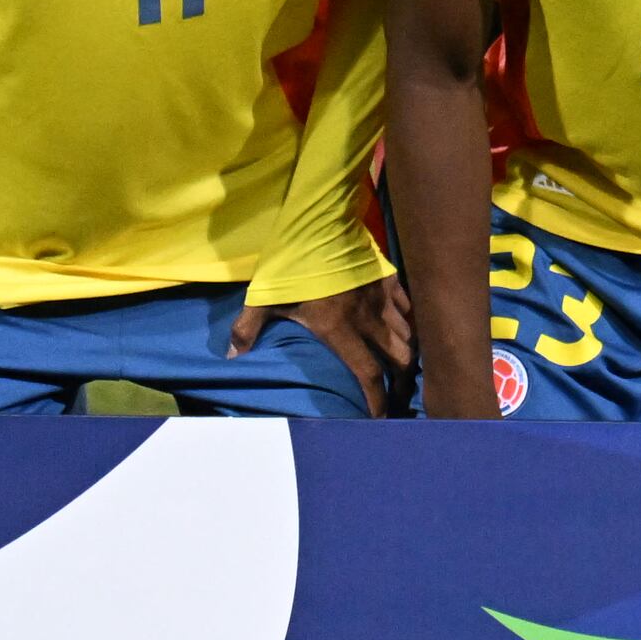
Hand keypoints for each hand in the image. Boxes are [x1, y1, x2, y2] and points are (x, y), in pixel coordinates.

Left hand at [239, 279, 406, 414]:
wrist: (320, 222)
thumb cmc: (292, 263)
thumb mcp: (264, 297)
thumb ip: (248, 328)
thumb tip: (232, 356)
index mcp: (339, 329)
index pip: (367, 373)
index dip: (376, 399)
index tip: (380, 416)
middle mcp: (367, 319)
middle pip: (399, 358)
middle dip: (401, 380)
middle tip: (398, 392)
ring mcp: (381, 299)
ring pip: (408, 335)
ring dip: (407, 353)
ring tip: (403, 364)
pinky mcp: (388, 280)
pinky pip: (407, 308)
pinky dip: (408, 322)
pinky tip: (405, 328)